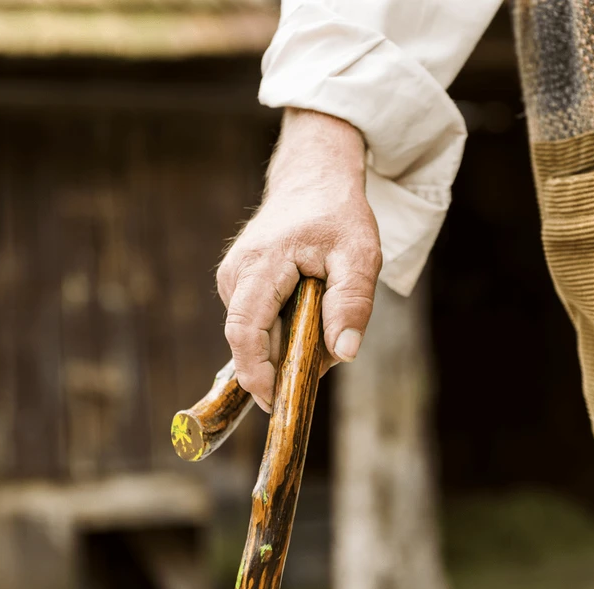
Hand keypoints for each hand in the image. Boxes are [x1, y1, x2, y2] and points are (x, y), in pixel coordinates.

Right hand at [217, 109, 381, 411]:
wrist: (312, 181)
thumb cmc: (337, 215)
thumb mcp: (360, 255)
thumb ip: (352, 303)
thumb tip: (344, 354)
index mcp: (260, 265)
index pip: (245, 331)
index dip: (257, 373)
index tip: (277, 402)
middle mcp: (235, 274)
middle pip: (249, 340)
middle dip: (282, 363)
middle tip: (323, 357)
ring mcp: (232, 280)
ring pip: (254, 335)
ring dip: (287, 345)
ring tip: (322, 321)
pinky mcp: (238, 286)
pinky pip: (257, 323)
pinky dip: (283, 331)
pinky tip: (308, 313)